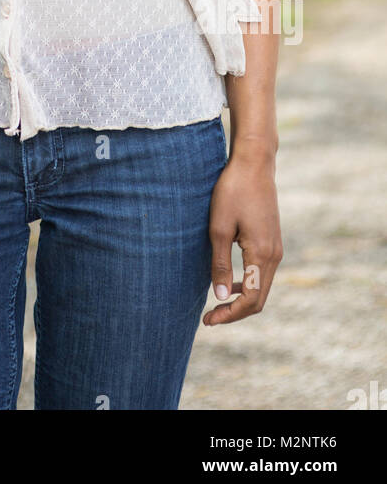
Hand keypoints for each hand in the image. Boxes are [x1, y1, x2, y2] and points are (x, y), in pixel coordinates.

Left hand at [203, 148, 282, 325]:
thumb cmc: (232, 191)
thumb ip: (219, 264)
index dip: (229, 314)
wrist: (254, 164)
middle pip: (259, 298)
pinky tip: (228, 281)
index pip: (250, 300)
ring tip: (217, 303)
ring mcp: (276, 248)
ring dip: (241, 299)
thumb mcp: (219, 228)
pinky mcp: (272, 240)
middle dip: (235, 312)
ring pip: (261, 287)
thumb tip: (219, 297)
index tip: (208, 320)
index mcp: (261, 254)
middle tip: (209, 318)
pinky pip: (262, 273)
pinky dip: (247, 284)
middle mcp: (274, 255)